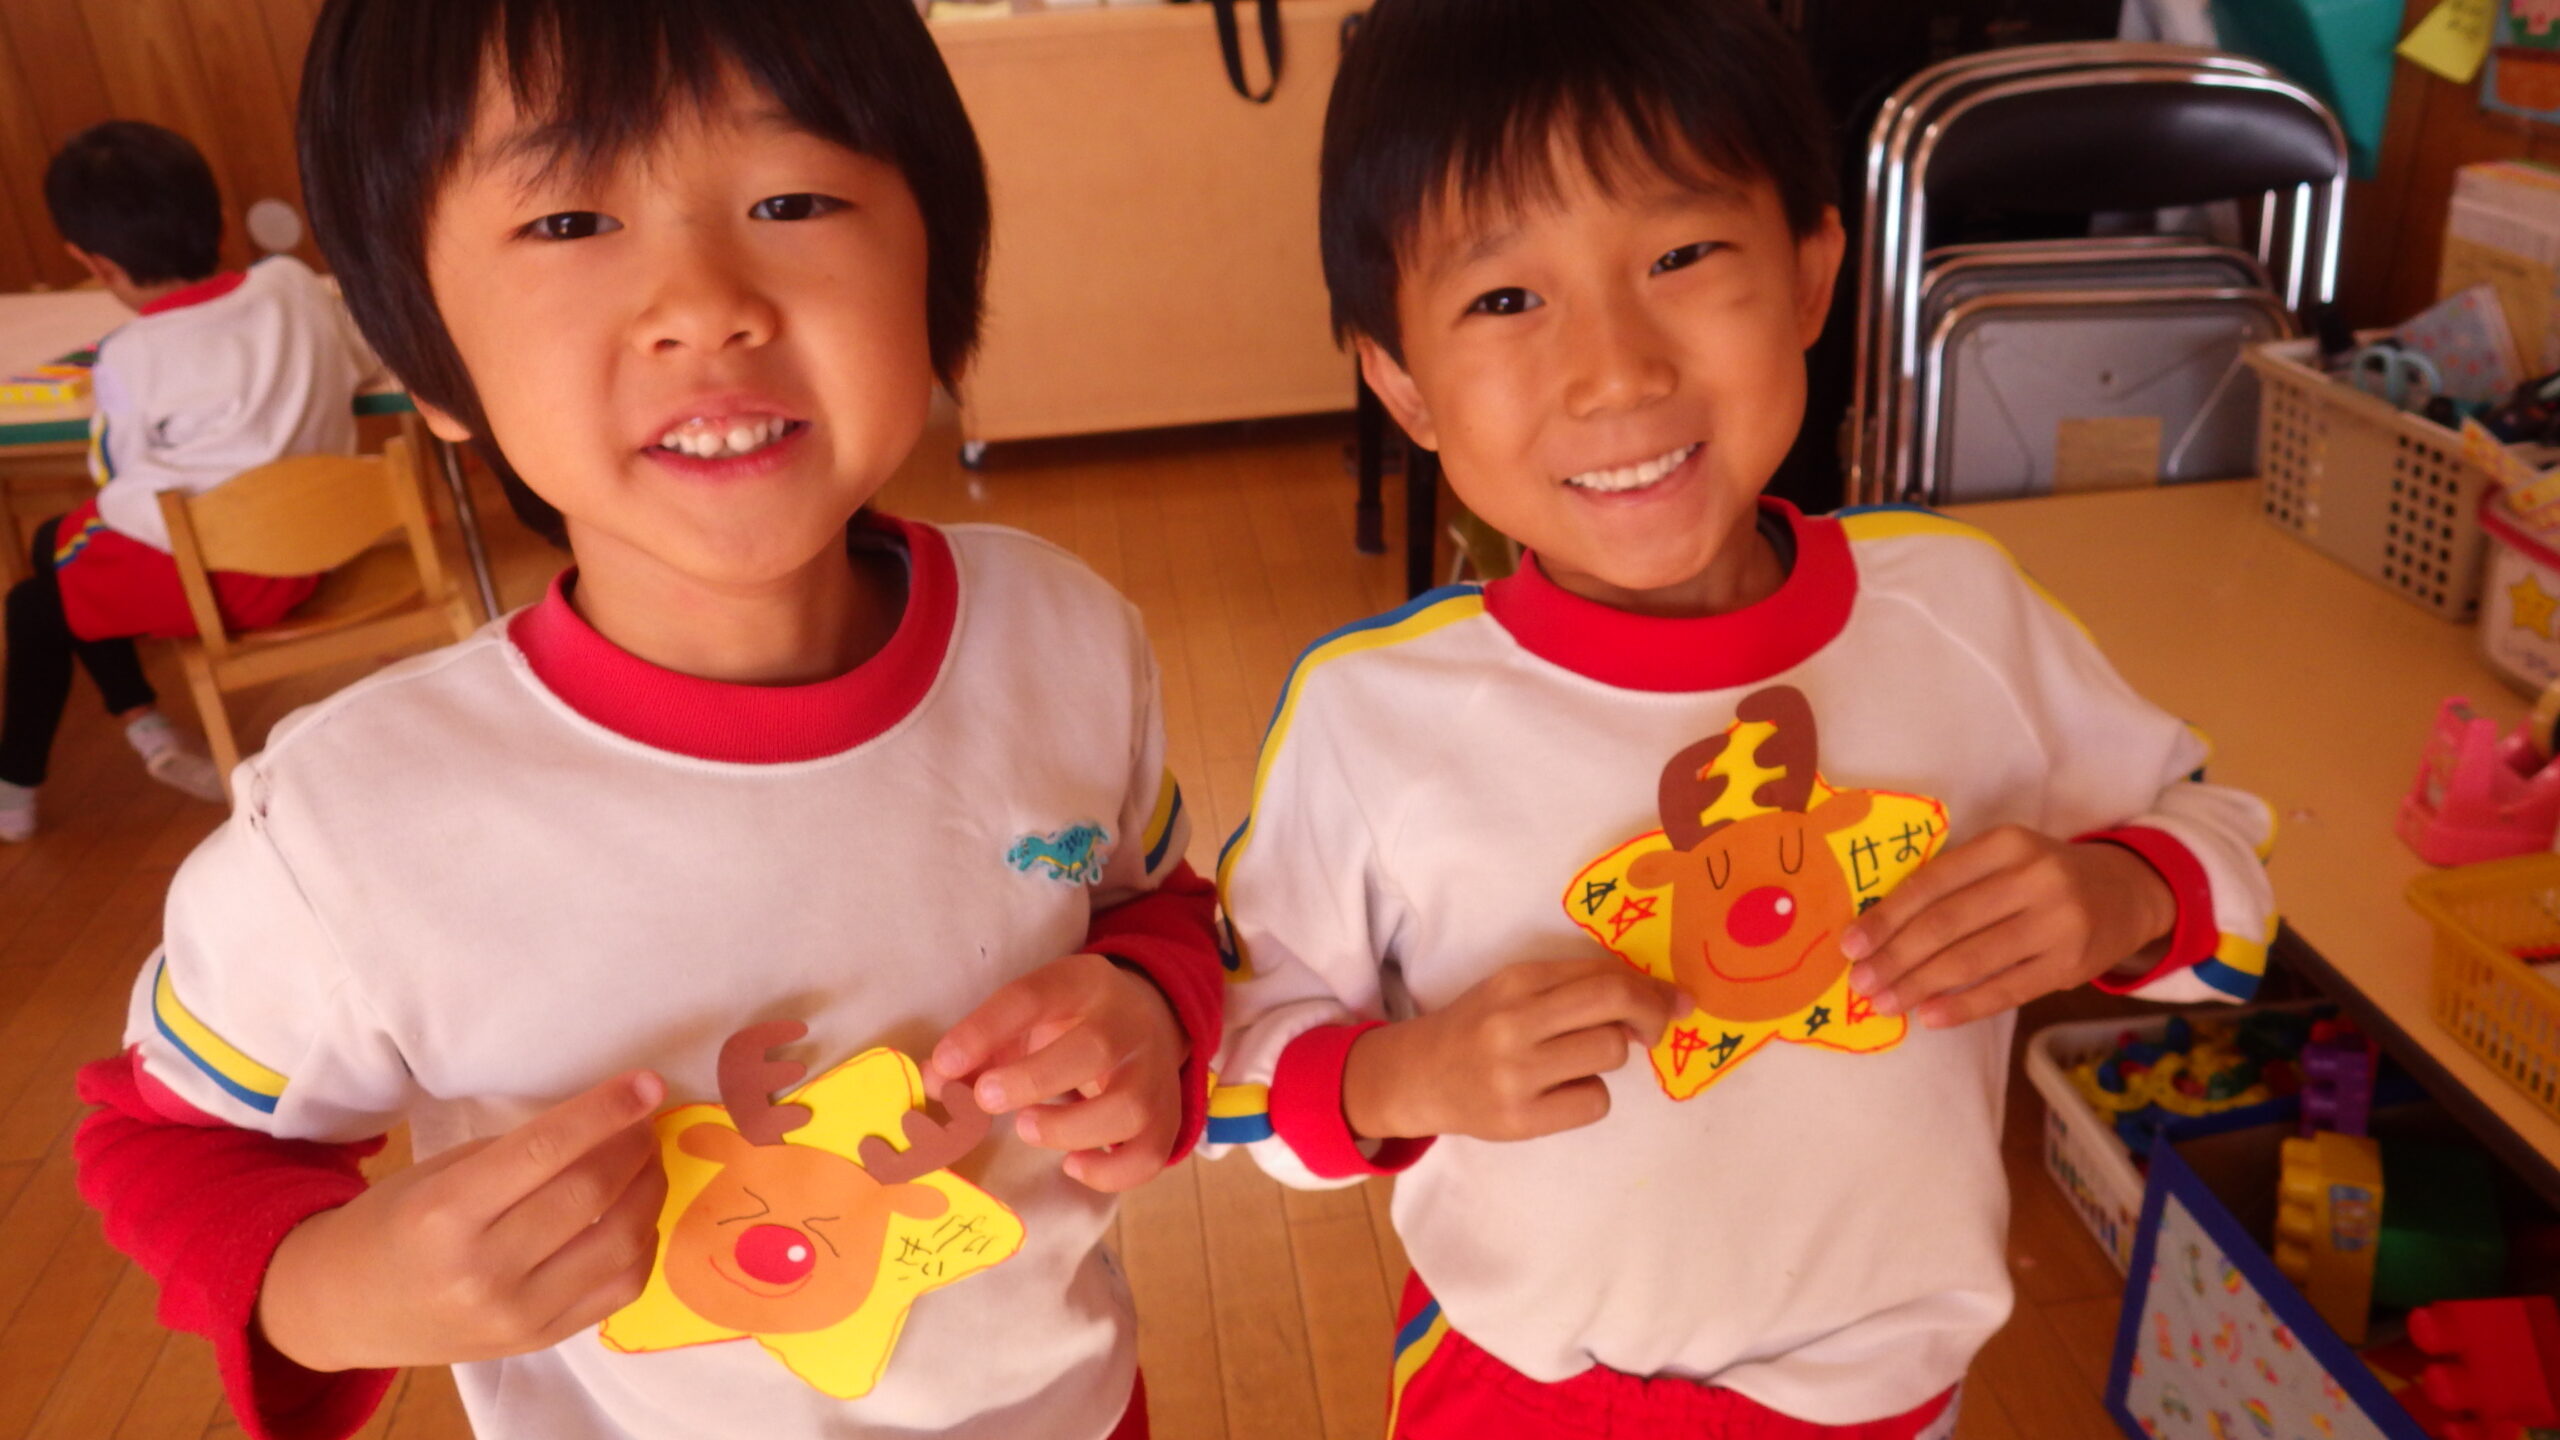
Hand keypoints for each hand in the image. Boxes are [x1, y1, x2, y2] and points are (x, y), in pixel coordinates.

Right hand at [257, 1071, 668, 1371]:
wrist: (346, 1310)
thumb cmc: (392, 1224)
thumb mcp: (439, 1174)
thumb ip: (518, 1154)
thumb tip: (606, 1123)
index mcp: (445, 1214)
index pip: (546, 1151)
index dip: (607, 1111)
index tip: (647, 1083)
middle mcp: (483, 1270)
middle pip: (592, 1193)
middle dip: (634, 1146)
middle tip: (642, 1121)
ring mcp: (517, 1315)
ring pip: (622, 1243)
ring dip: (650, 1191)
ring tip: (645, 1162)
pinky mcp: (542, 1341)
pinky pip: (622, 1289)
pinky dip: (643, 1243)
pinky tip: (636, 1215)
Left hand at [931, 953, 1186, 1193]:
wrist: (1148, 1017)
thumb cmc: (1068, 1023)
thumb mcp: (1027, 1017)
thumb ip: (980, 1048)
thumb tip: (934, 1083)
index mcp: (1082, 985)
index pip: (1034, 996)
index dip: (987, 1029)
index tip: (946, 1063)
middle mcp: (1126, 1024)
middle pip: (1095, 1048)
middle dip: (1034, 1079)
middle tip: (986, 1098)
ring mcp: (1153, 1072)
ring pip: (1131, 1107)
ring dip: (1072, 1127)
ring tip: (1028, 1128)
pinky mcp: (1167, 1115)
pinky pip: (1152, 1153)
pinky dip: (1112, 1172)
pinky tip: (1073, 1166)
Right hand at [1341, 958, 1681, 1143]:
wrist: (1416, 1076)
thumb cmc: (1477, 1027)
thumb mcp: (1513, 990)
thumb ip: (1571, 987)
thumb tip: (1650, 997)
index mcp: (1516, 981)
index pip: (1604, 976)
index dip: (1650, 987)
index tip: (1671, 999)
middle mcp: (1514, 1022)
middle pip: (1615, 1006)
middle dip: (1651, 1015)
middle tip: (1653, 1030)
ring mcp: (1515, 1074)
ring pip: (1609, 1055)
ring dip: (1608, 1058)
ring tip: (1575, 1063)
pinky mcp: (1519, 1120)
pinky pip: (1594, 1103)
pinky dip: (1588, 1097)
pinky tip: (1559, 1093)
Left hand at [1840, 828, 2176, 1028]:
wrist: (2128, 891)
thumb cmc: (2043, 876)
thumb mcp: (2005, 857)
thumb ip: (1954, 882)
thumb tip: (1879, 930)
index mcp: (2006, 843)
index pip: (1932, 883)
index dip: (1887, 916)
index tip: (1850, 944)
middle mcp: (2034, 878)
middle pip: (1947, 923)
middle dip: (1895, 957)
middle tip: (1859, 982)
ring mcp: (2057, 923)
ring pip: (1972, 960)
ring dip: (1919, 985)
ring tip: (1884, 1003)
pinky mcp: (2070, 965)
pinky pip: (2006, 990)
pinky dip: (1964, 1006)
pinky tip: (1930, 1017)